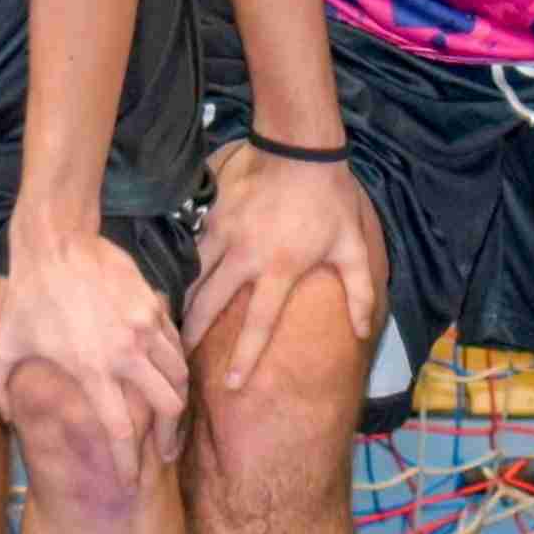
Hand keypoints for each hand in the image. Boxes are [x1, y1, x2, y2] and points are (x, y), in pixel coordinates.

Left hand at [0, 219, 193, 473]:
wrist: (58, 242)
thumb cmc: (29, 295)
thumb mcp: (2, 344)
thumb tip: (0, 415)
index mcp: (92, 371)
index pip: (121, 432)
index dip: (127, 464)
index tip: (130, 483)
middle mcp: (127, 354)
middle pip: (168, 408)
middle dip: (169, 438)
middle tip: (163, 453)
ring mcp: (146, 328)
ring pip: (180, 376)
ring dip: (177, 401)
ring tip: (172, 417)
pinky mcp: (154, 306)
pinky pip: (177, 343)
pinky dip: (176, 363)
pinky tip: (168, 372)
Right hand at [182, 142, 385, 391]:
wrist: (300, 148)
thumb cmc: (329, 200)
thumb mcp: (352, 246)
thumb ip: (360, 292)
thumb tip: (363, 331)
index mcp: (280, 269)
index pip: (258, 323)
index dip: (244, 357)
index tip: (230, 385)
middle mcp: (246, 257)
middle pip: (209, 304)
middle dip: (191, 333)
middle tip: (179, 357)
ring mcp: (224, 234)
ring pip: (193, 275)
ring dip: (181, 301)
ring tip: (169, 324)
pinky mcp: (212, 215)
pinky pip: (192, 247)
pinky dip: (184, 267)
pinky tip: (175, 281)